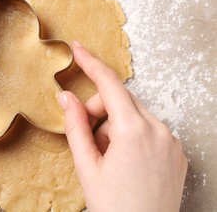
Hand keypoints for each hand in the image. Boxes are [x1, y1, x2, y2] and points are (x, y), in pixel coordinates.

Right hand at [58, 41, 187, 211]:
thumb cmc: (113, 207)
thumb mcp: (86, 165)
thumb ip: (75, 126)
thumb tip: (67, 97)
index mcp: (134, 131)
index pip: (109, 84)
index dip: (91, 63)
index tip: (78, 48)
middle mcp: (159, 130)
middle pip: (121, 100)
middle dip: (99, 110)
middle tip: (89, 137)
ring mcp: (171, 140)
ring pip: (134, 114)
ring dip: (116, 126)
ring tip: (109, 156)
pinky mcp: (176, 151)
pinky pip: (149, 128)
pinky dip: (132, 135)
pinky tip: (126, 160)